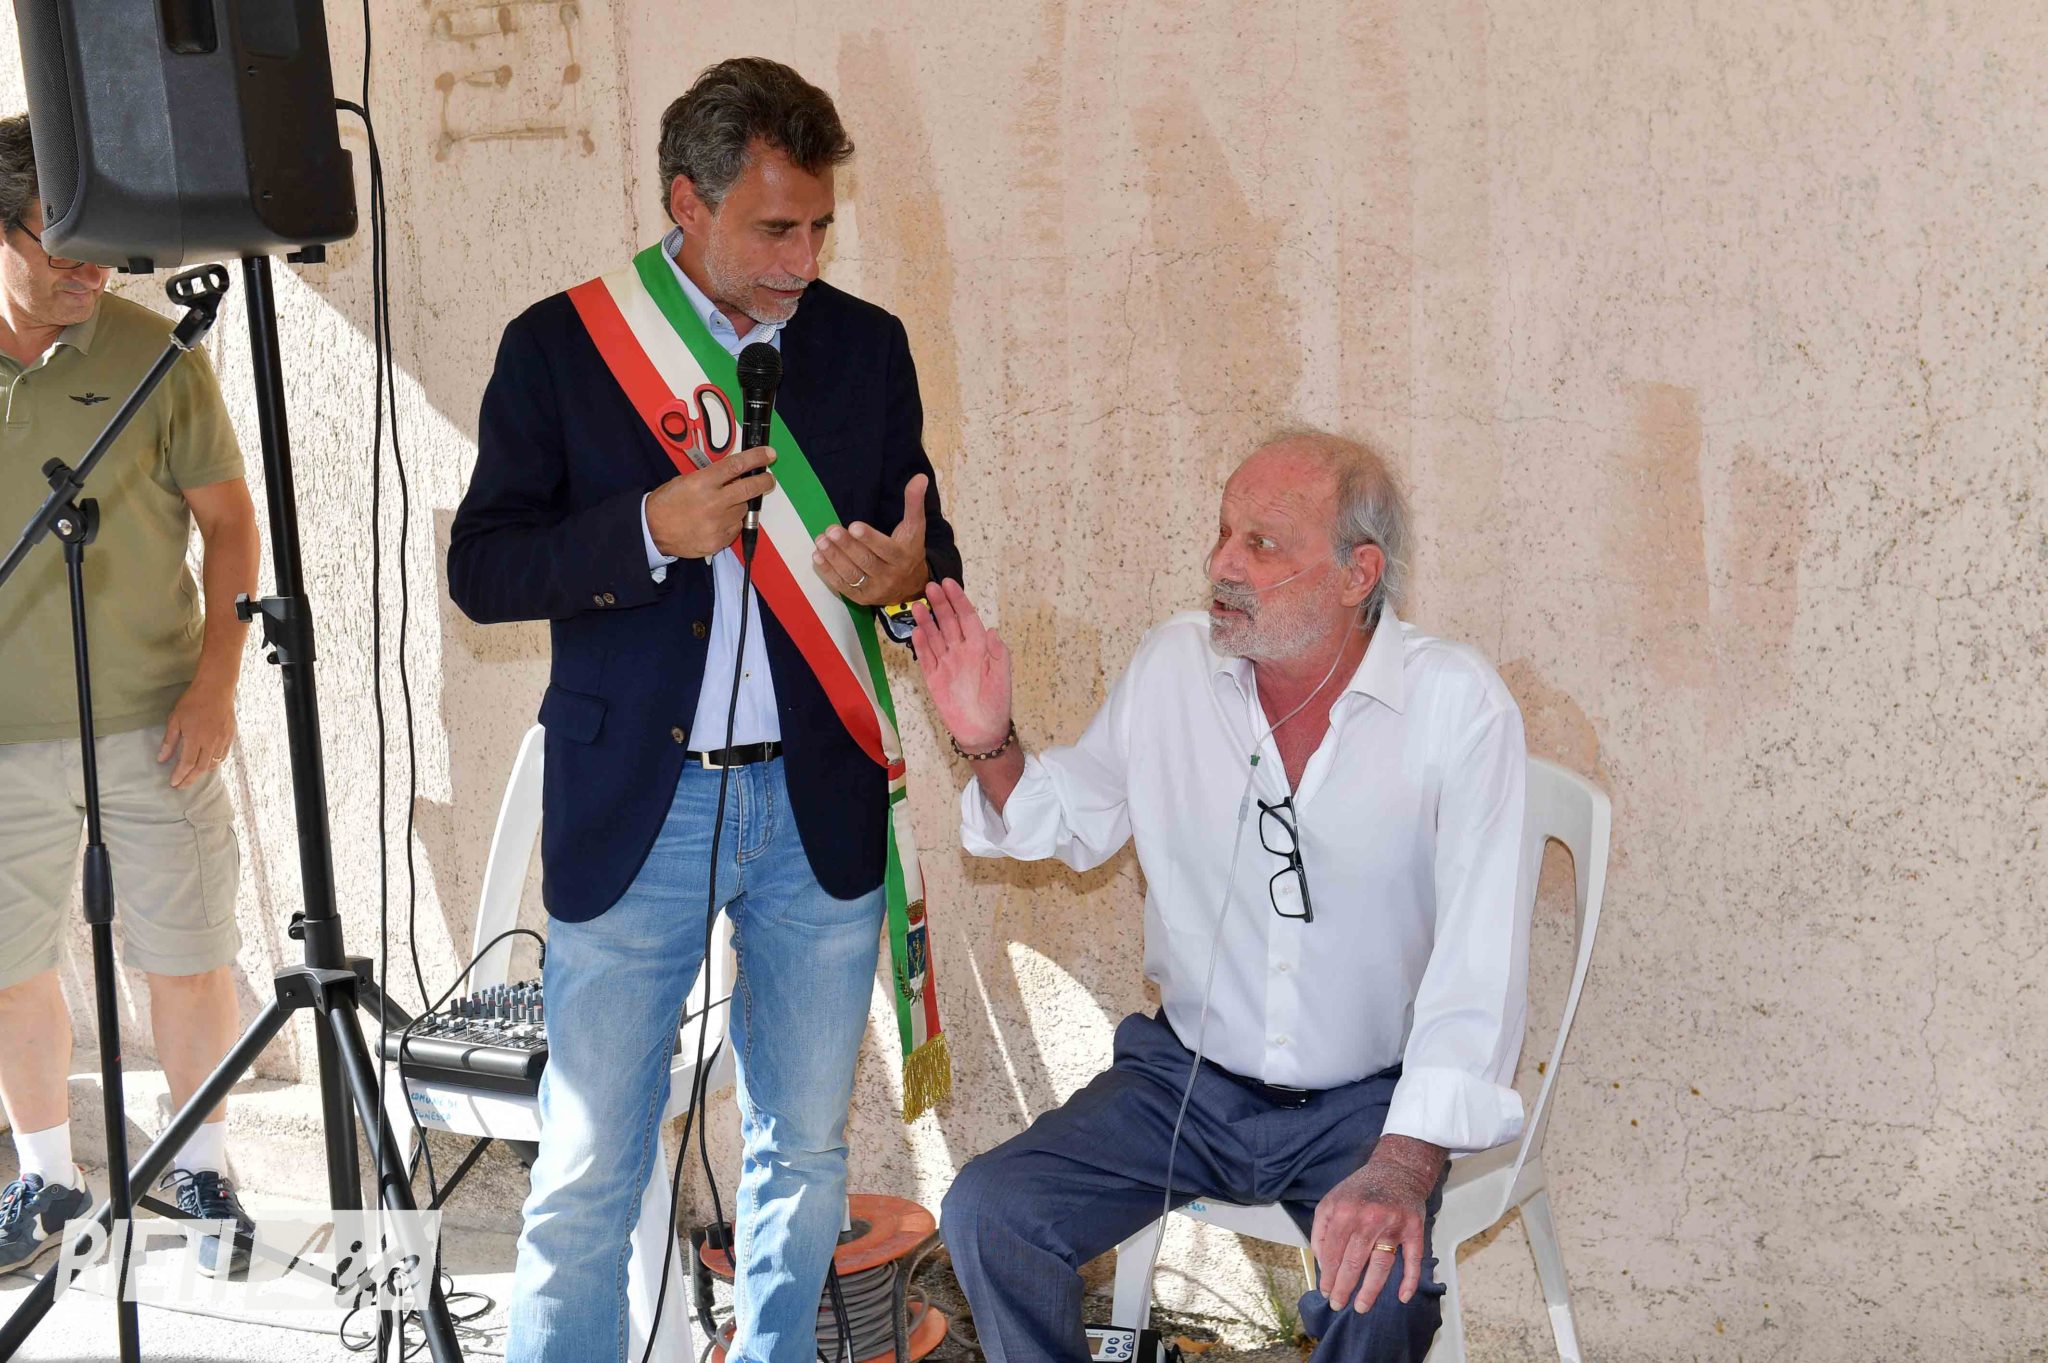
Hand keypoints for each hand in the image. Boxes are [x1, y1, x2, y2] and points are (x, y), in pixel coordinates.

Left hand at [158, 678, 237, 789]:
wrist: (216, 689)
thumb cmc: (193, 702)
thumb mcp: (175, 719)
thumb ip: (170, 741)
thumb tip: (162, 759)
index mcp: (196, 738)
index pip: (187, 763)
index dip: (180, 775)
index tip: (173, 783)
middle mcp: (211, 743)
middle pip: (201, 768)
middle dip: (190, 779)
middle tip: (181, 786)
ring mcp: (222, 740)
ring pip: (213, 763)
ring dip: (202, 772)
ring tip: (193, 775)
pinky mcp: (230, 736)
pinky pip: (223, 755)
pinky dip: (214, 762)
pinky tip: (208, 763)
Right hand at [645, 445, 777, 558]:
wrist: (652, 530)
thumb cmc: (669, 502)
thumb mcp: (687, 480)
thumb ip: (713, 477)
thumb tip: (738, 474)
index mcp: (702, 482)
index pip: (736, 466)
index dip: (756, 458)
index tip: (769, 454)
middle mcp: (713, 502)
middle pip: (749, 488)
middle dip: (764, 481)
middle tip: (768, 479)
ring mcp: (717, 524)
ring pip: (743, 509)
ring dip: (740, 504)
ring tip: (723, 505)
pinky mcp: (719, 541)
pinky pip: (736, 527)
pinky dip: (732, 522)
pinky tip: (717, 521)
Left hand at [813, 473, 930, 605]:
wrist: (911, 586)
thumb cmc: (909, 550)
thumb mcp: (915, 527)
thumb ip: (914, 503)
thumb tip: (920, 477)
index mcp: (903, 557)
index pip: (886, 549)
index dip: (869, 538)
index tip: (853, 525)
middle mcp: (890, 576)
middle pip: (866, 561)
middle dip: (846, 546)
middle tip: (830, 530)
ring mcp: (875, 589)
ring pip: (852, 574)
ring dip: (833, 557)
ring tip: (820, 540)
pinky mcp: (862, 598)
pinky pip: (843, 586)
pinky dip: (828, 572)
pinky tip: (817, 556)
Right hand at [910, 579, 1011, 751]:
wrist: (982, 732)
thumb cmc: (997, 703)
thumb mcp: (1002, 675)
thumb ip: (998, 652)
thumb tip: (991, 630)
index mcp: (979, 647)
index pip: (967, 618)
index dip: (958, 600)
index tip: (949, 584)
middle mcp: (961, 651)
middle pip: (948, 622)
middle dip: (940, 604)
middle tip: (930, 587)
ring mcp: (946, 664)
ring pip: (934, 636)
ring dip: (927, 621)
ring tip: (918, 606)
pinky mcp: (933, 678)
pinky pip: (926, 658)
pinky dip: (921, 644)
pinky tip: (916, 631)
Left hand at [1309, 1135, 1445, 1315]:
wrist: (1397, 1170)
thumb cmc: (1360, 1190)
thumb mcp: (1331, 1201)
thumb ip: (1321, 1230)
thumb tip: (1323, 1262)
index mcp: (1344, 1212)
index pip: (1333, 1252)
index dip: (1328, 1276)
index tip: (1325, 1292)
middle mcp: (1368, 1219)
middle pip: (1353, 1262)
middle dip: (1343, 1288)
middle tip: (1338, 1304)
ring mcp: (1393, 1225)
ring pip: (1380, 1265)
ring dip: (1370, 1290)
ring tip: (1361, 1307)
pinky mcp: (1414, 1229)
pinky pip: (1412, 1259)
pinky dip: (1409, 1280)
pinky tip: (1402, 1297)